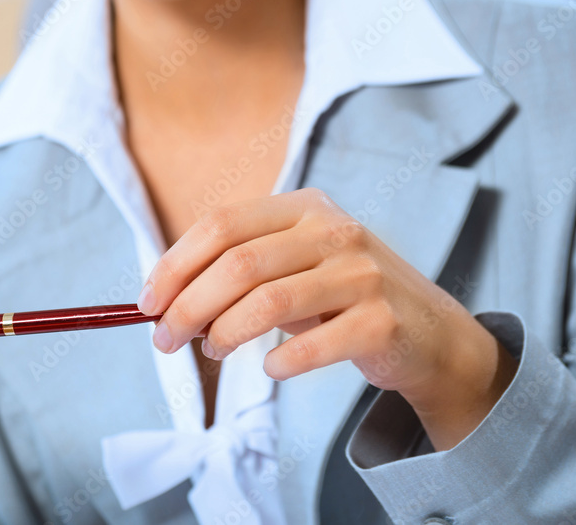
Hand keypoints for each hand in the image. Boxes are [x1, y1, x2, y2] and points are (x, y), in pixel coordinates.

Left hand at [137, 189, 516, 449]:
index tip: (146, 303)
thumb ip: (238, 272)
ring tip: (211, 351)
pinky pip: (313, 345)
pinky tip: (269, 368)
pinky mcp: (383, 320)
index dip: (175, 265)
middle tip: (166, 339)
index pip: (221, 225)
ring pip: (269, 301)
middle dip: (188, 306)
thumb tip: (164, 301)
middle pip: (238, 264)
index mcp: (303, 208)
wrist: (428, 333)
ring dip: (224, 333)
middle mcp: (334, 230)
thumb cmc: (342, 298)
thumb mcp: (293, 266)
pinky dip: (280, 361)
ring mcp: (363, 273)